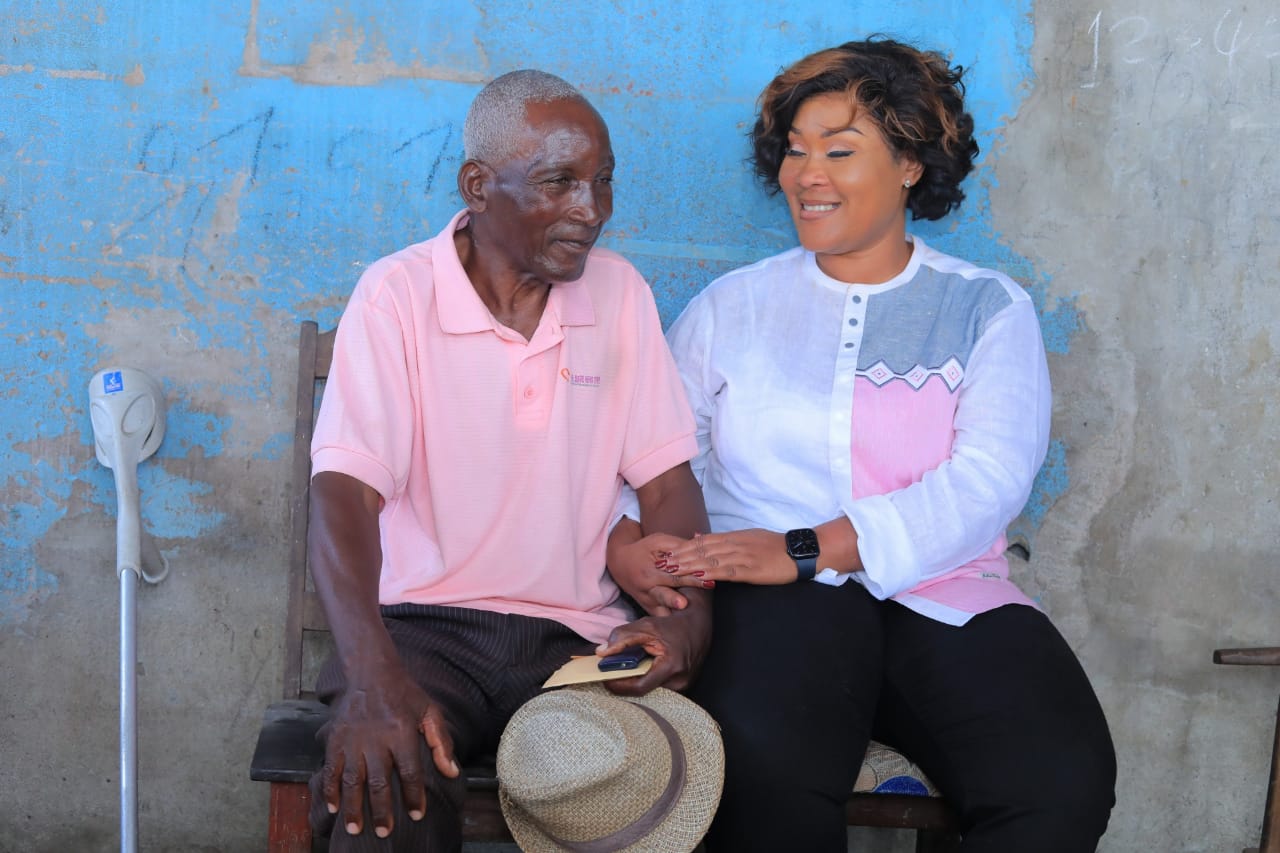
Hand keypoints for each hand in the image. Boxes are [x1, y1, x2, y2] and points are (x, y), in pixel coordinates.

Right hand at [318, 670, 459, 838]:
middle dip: (382, 810)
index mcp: (401, 731)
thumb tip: (452, 772)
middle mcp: (375, 738)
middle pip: (378, 781)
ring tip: (355, 829)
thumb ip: (441, 741)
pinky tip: (333, 808)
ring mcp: (352, 739)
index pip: (409, 771)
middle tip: (385, 832)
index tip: (417, 815)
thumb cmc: (405, 694)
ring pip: (351, 780)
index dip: (414, 796)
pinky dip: (330, 790)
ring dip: (353, 807)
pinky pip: (331, 769)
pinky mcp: (335, 739)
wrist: (371, 671)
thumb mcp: (430, 711)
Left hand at [595, 602, 710, 695]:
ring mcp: (683, 686)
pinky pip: (659, 688)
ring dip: (636, 681)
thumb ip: (622, 638)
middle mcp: (679, 681)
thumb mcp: (646, 626)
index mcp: (671, 667)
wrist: (698, 624)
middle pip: (644, 691)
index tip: (604, 678)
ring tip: (624, 670)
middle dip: (625, 683)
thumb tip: (601, 652)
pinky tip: (640, 670)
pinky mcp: (683, 685)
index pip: (639, 687)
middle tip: (610, 673)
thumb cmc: (673, 624)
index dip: (619, 685)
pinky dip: (646, 680)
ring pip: (651, 691)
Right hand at [607, 521, 707, 615]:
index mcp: (651, 571)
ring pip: (660, 612)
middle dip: (673, 600)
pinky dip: (668, 623)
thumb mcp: (658, 542)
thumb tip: (700, 547)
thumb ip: (678, 545)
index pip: (674, 575)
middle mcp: (648, 588)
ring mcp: (648, 601)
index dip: (691, 578)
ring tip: (680, 617)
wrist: (620, 563)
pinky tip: (680, 627)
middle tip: (684, 604)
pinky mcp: (649, 609)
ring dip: (671, 615)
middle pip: (663, 595)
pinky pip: (659, 619)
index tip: (708, 581)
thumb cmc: (644, 550)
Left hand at [666, 528, 798, 584]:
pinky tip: (697, 577)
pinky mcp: (750, 569)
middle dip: (679, 556)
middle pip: (701, 549)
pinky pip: (726, 571)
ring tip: (671, 570)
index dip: (682, 547)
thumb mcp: (747, 537)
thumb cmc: (774, 546)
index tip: (665, 552)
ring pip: (709, 559)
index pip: (702, 541)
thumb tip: (698, 537)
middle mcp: (734, 544)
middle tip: (659, 562)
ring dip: (688, 565)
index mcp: (733, 536)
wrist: (797, 552)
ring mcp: (741, 556)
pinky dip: (709, 573)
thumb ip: (723, 539)